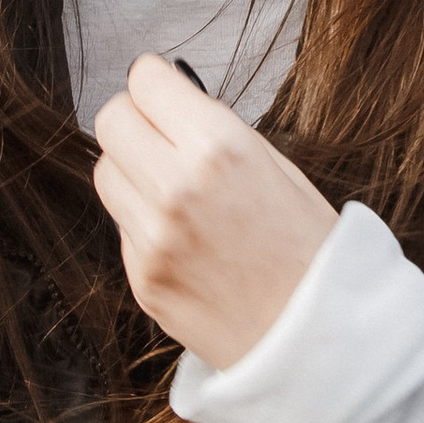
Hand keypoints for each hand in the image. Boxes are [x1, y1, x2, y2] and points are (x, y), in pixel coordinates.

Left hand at [89, 53, 339, 366]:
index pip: (144, 81)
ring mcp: (150, 237)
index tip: (167, 93)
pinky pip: (122, 225)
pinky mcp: (140, 277)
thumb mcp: (279, 168)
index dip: (157, 83)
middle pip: (111, 120)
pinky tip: (184, 237)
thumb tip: (173, 108)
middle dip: (136, 120)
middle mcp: (175, 188)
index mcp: (219, 148)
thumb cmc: (311, 253)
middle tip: (164, 136)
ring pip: (105, 172)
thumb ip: (217, 134)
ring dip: (131, 169)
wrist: (318, 342)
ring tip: (174, 189)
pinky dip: (143, 221)